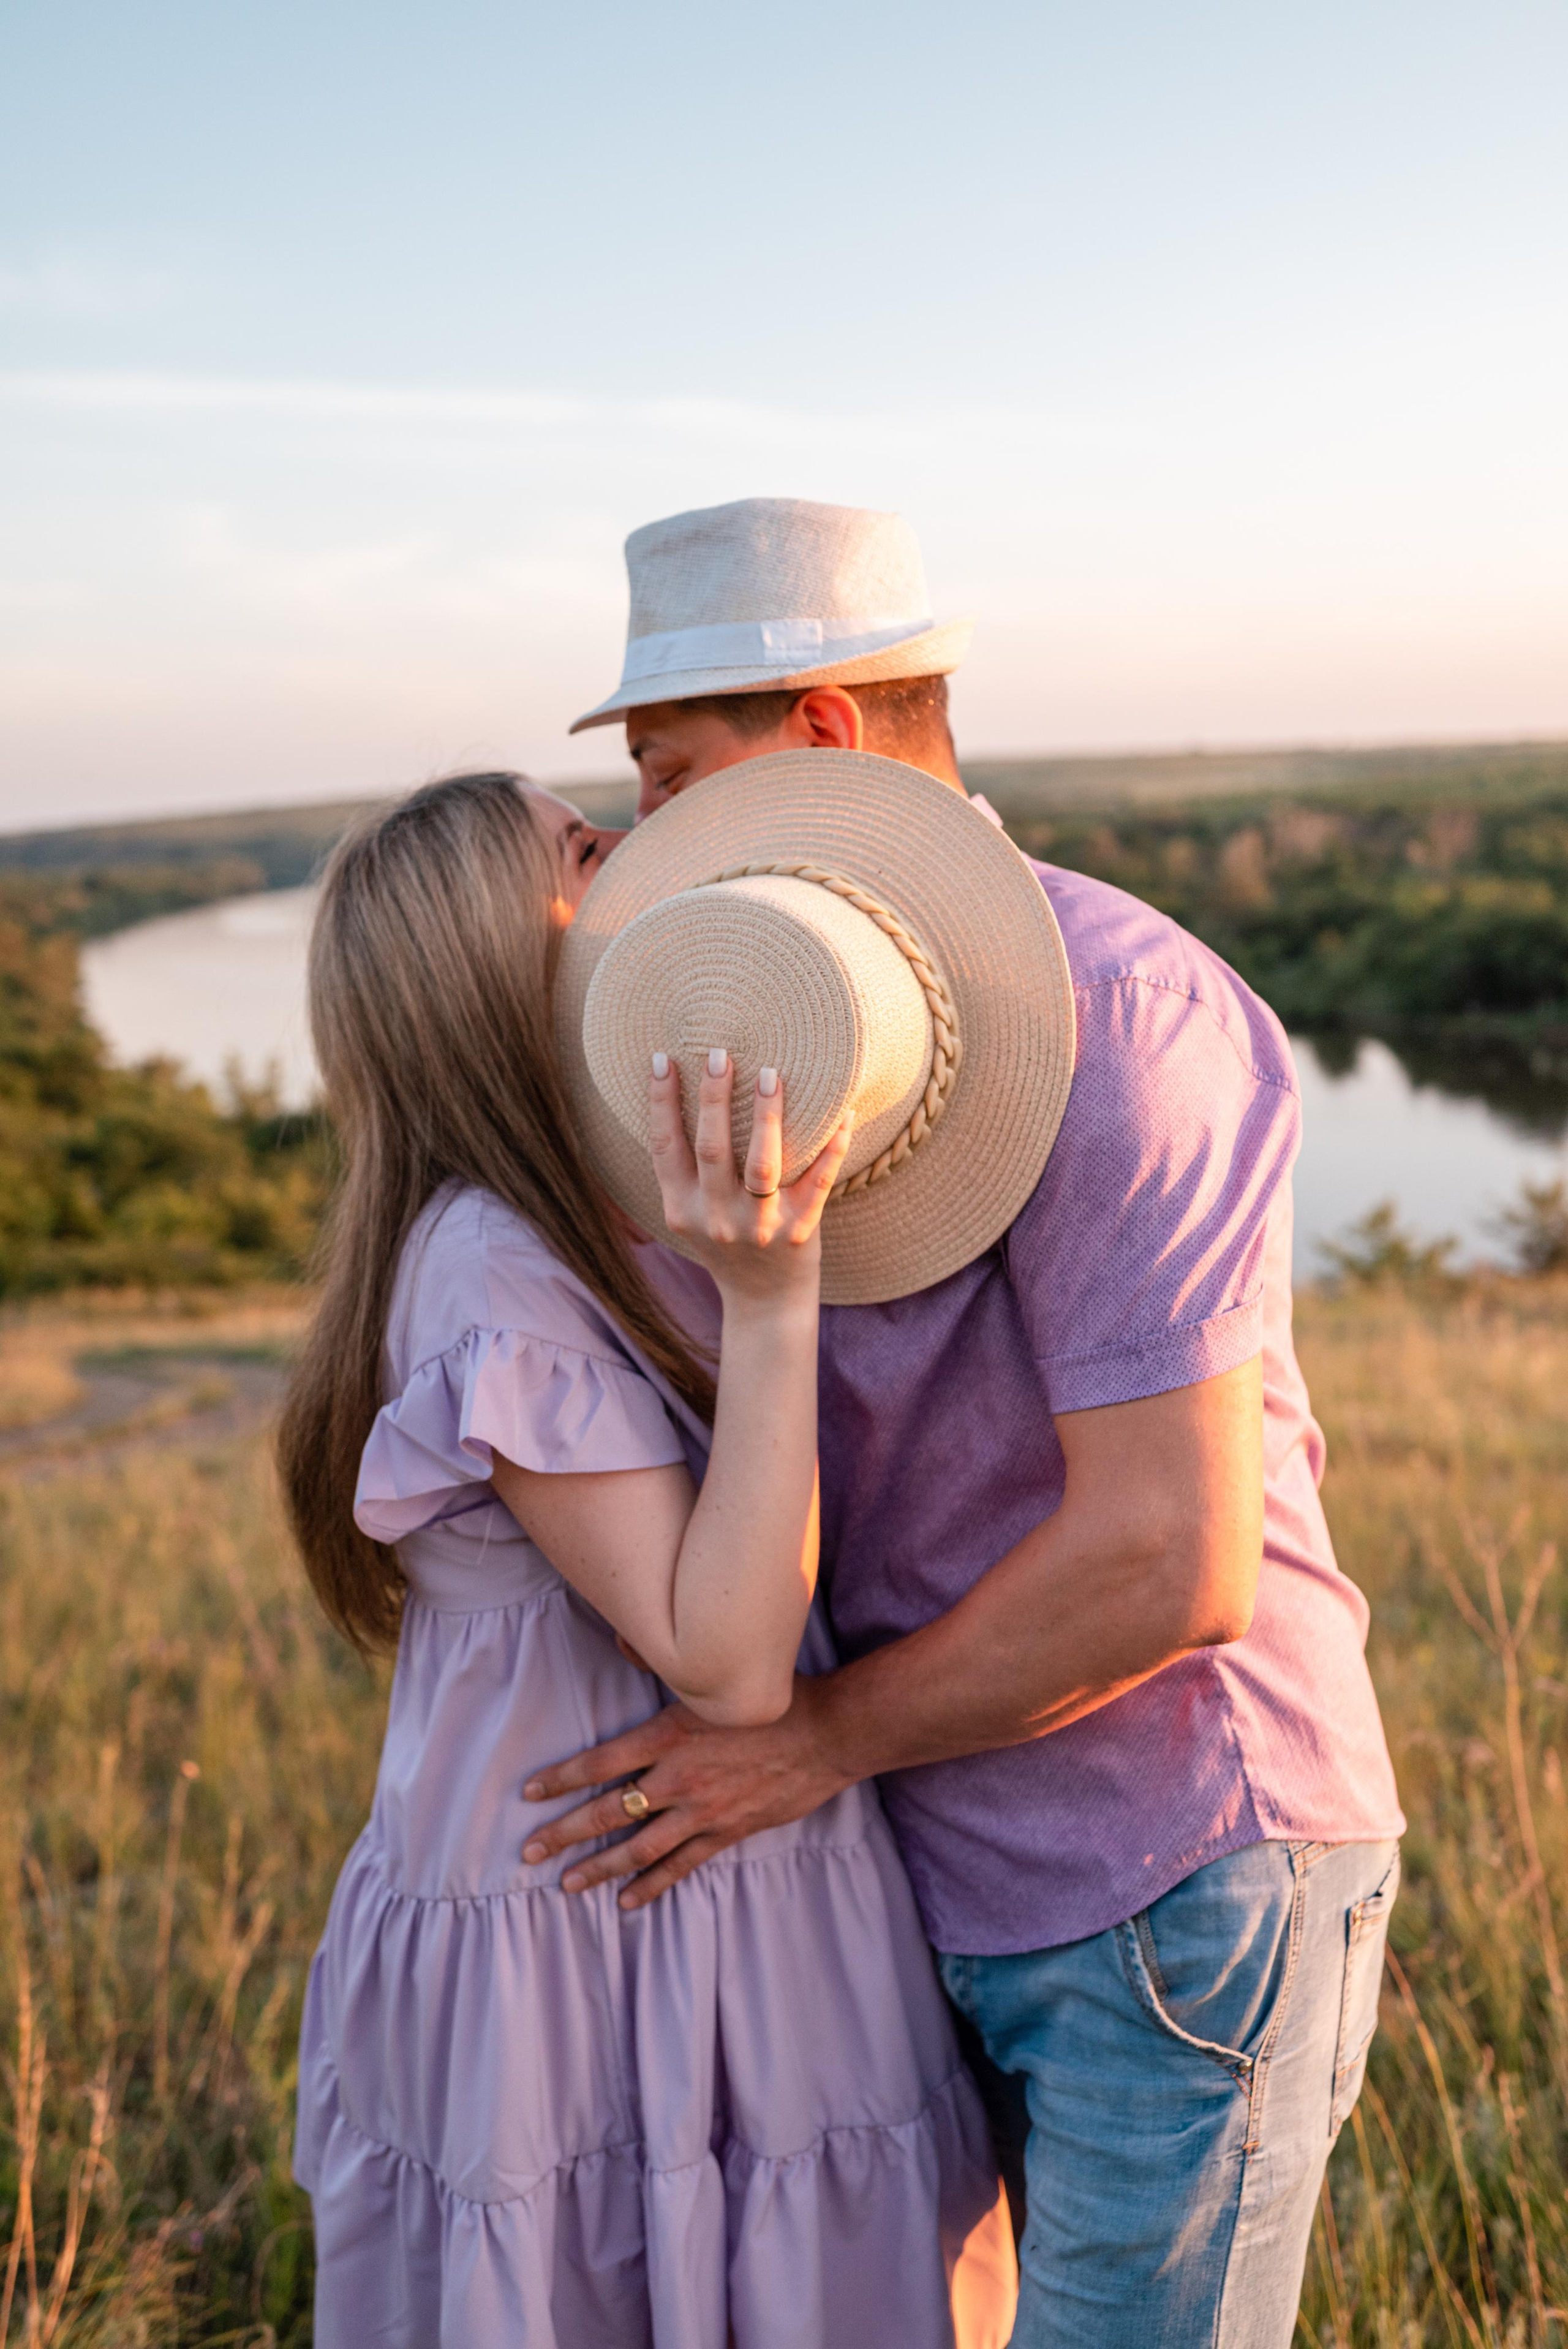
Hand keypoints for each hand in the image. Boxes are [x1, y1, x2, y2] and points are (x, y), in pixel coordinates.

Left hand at [520, 1676, 853, 1908]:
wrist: (827, 1734)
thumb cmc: (773, 1698)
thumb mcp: (713, 1678)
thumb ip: (663, 1663)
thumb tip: (622, 1639)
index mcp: (670, 1735)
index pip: (601, 1762)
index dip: (561, 1778)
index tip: (528, 1792)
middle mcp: (678, 1778)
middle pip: (609, 1811)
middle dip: (564, 1832)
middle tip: (530, 1851)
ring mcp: (702, 1811)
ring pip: (638, 1848)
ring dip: (599, 1868)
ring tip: (566, 1883)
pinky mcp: (726, 1832)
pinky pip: (680, 1866)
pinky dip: (651, 1885)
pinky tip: (627, 1900)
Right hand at [648, 1051, 851, 1303]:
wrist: (764, 1303)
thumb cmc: (726, 1245)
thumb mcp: (691, 1214)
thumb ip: (686, 1171)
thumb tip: (683, 1093)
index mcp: (682, 1208)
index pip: (664, 1147)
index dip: (659, 1102)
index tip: (662, 1058)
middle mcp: (716, 1218)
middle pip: (711, 1148)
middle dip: (714, 1098)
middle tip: (720, 1053)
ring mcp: (759, 1226)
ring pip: (761, 1165)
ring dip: (766, 1117)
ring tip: (771, 1075)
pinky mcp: (800, 1231)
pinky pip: (819, 1182)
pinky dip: (833, 1147)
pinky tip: (844, 1113)